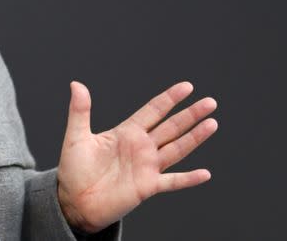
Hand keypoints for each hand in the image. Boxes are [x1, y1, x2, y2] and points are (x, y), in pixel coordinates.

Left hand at [57, 81, 217, 232]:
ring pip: (176, 149)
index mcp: (126, 133)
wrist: (74, 201)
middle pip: (171, 127)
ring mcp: (146, 167)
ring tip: (212, 123)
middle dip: (190, 114)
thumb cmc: (74, 169)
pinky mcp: (147, 187)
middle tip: (209, 102)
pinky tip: (204, 174)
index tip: (186, 87)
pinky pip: (172, 182)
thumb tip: (76, 84)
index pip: (153, 111)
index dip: (169, 99)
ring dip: (194, 138)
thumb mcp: (76, 136)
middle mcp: (141, 148)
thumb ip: (80, 110)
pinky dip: (188, 179)